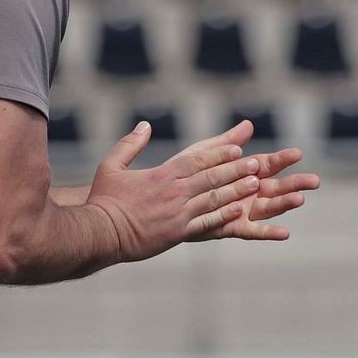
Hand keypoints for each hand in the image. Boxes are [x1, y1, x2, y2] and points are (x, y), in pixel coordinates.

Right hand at [85, 119, 269, 262]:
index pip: (197, 161)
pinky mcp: (178, 233)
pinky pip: (207, 222)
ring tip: (255, 184)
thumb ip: (130, 144)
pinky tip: (239, 211)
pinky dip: (224, 215)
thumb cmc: (104, 199)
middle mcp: (174, 193)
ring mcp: (178, 214)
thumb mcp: (111, 165)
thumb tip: (145, 125)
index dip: (219, 154)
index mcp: (162, 175)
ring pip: (214, 199)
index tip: (237, 149)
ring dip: (236, 190)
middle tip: (257, 164)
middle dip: (236, 170)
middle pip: (211, 178)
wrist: (101, 233)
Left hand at [180, 121, 318, 242]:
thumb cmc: (185, 174)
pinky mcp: (233, 227)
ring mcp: (244, 210)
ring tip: (299, 199)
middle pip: (276, 186)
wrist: (164, 202)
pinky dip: (268, 232)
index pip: (268, 164)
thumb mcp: (204, 155)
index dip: (282, 159)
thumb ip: (225, 143)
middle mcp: (249, 191)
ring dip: (284, 204)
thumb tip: (248, 124)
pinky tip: (285, 234)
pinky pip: (253, 231)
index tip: (298, 153)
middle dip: (295, 183)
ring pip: (269, 207)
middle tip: (314, 180)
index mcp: (244, 172)